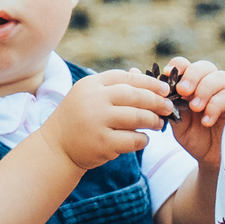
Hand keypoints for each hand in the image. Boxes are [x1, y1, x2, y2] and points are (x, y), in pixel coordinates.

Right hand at [38, 70, 171, 171]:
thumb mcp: (89, 96)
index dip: (149, 82)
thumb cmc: (78, 119)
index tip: (164, 89)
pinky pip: (133, 139)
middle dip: (157, 101)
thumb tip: (143, 76)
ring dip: (153, 121)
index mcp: (91, 84)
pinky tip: (144, 139)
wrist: (56, 147)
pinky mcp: (102, 143)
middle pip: (135, 96)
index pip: (127, 78)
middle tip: (168, 107)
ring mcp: (97, 121)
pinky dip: (143, 139)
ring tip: (159, 124)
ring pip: (137, 117)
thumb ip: (114, 87)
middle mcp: (94, 100)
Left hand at [160, 57, 224, 168]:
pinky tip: (206, 120)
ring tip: (195, 107)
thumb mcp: (171, 120)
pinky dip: (216, 105)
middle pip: (205, 66)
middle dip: (192, 75)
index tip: (167, 76)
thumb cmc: (193, 137)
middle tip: (182, 91)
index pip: (186, 65)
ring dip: (205, 89)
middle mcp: (212, 85)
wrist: (211, 160)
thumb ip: (157, 99)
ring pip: (221, 77)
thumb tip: (133, 72)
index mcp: (193, 85)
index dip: (178, 66)